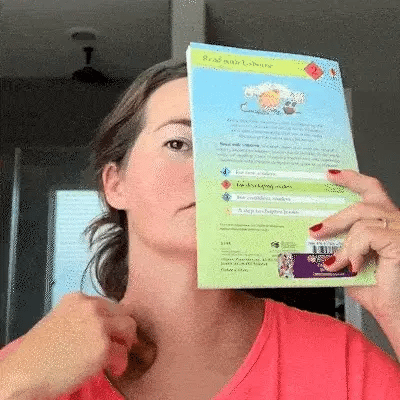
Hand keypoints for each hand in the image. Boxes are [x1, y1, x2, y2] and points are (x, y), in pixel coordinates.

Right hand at [4, 293, 144, 398]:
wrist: (25, 373)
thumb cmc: (37, 352)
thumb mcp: (58, 320)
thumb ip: (80, 317)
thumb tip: (100, 324)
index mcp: (77, 298)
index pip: (108, 304)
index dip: (112, 320)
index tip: (111, 331)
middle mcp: (90, 307)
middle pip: (123, 312)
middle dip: (123, 329)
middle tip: (120, 344)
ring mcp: (98, 325)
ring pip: (129, 327)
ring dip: (126, 343)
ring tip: (117, 356)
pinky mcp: (103, 346)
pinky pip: (122, 352)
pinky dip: (120, 362)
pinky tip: (113, 369)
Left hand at [308, 169, 399, 321]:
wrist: (398, 316)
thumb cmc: (383, 296)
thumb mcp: (353, 268)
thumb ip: (342, 251)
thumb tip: (319, 243)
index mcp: (388, 225)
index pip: (373, 191)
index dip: (353, 179)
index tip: (331, 175)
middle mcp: (399, 223)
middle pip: (365, 202)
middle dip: (335, 217)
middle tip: (316, 230)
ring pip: (362, 220)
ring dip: (342, 243)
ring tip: (333, 262)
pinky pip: (367, 234)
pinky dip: (353, 250)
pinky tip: (352, 266)